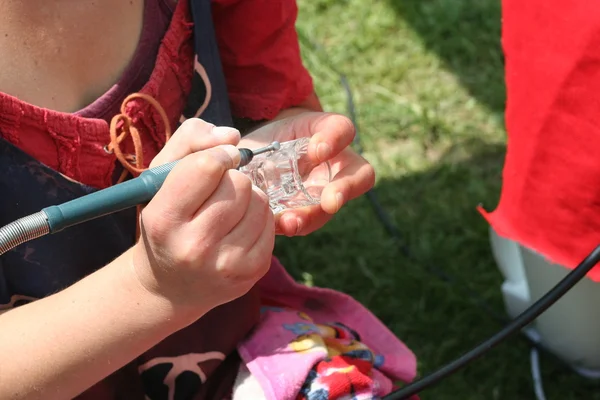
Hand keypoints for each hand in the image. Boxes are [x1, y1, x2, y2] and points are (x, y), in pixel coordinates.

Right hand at [131, 118, 275, 316]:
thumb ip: (189, 142)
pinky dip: (259, 215)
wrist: (170, 287)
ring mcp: (226, 263)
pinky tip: (241, 224)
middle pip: (238, 183)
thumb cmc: (166, 224)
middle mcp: (194, 247)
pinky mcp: (252, 271)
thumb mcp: (159, 180)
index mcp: (163, 220)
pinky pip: (271, 222)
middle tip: (220, 190)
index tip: (221, 158)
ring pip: (259, 200)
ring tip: (230, 207)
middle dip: (233, 177)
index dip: (219, 154)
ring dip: (249, 196)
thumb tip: (232, 136)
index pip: (205, 167)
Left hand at [239, 112, 374, 235]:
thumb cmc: (261, 142)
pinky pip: (309, 221)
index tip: (317, 150)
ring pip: (335, 204)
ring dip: (315, 214)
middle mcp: (334, 163)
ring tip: (292, 221)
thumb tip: (240, 157)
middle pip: (360, 174)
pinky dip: (295, 224)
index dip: (335, 139)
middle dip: (345, 188)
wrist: (252, 163)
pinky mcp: (308, 211)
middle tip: (329, 201)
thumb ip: (257, 143)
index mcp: (324, 132)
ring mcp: (324, 190)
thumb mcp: (260, 133)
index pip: (342, 129)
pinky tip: (280, 225)